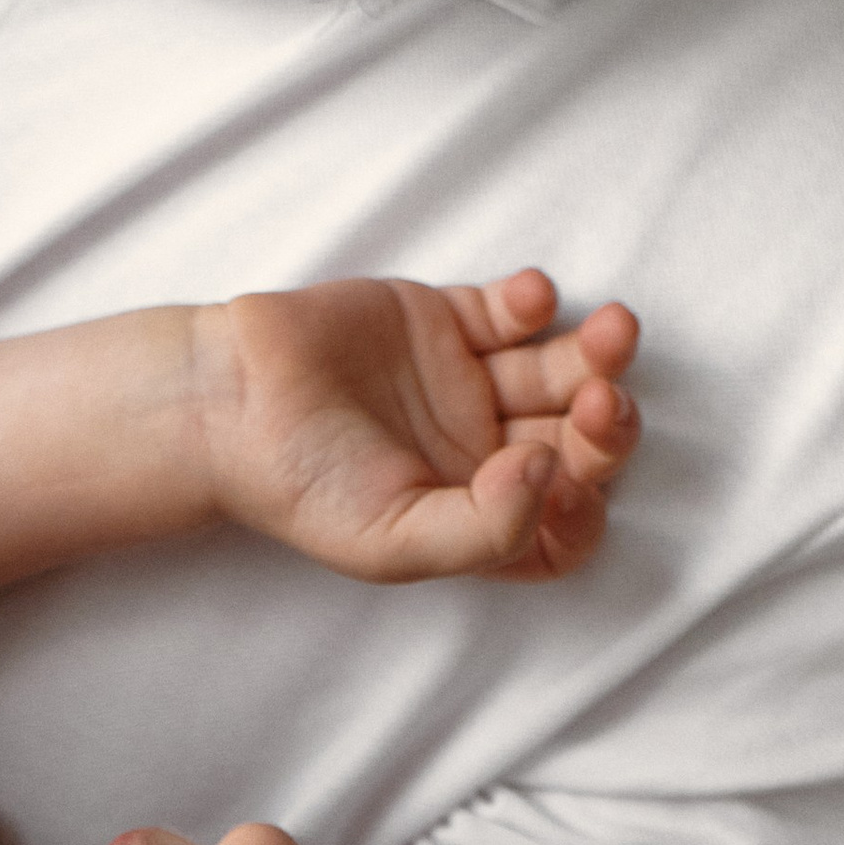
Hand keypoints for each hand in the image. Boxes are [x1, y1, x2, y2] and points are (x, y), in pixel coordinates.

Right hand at [197, 266, 639, 585]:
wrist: (233, 400)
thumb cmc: (303, 487)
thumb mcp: (394, 544)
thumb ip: (485, 532)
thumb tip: (552, 472)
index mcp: (475, 521)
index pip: (563, 530)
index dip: (585, 512)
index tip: (567, 488)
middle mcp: (484, 457)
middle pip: (578, 445)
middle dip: (606, 427)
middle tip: (602, 403)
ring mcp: (471, 386)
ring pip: (562, 370)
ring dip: (597, 353)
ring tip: (611, 334)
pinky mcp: (448, 321)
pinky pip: (512, 310)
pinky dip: (534, 300)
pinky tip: (530, 301)